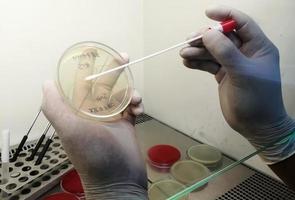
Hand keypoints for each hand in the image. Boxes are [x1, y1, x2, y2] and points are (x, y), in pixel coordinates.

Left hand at [42, 53, 146, 199]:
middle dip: (114, 71)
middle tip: (124, 57)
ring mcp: (111, 118)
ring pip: (120, 94)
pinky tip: (139, 111)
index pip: (81, 84)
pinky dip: (137, 105)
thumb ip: (55, 107)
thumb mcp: (70, 130)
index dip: (90, 68)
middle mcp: (93, 113)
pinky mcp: (126, 124)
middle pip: (104, 85)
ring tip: (136, 100)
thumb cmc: (94, 155)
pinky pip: (132, 107)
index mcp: (78, 112)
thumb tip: (47, 82)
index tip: (100, 55)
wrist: (119, 180)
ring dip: (130, 92)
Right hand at [180, 5, 294, 163]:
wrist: (256, 126)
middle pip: (222, 37)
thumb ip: (226, 52)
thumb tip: (207, 34)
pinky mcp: (223, 74)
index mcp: (258, 47)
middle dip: (205, 38)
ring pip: (212, 51)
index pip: (241, 23)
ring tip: (184, 54)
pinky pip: (208, 64)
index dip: (225, 14)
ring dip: (198, 51)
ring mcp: (233, 64)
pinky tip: (187, 62)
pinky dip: (198, 62)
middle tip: (189, 42)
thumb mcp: (243, 73)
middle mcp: (245, 52)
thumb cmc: (257, 99)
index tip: (207, 13)